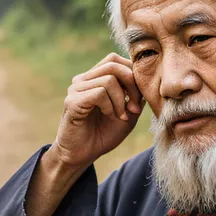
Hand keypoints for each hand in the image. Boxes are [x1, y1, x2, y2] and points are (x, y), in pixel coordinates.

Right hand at [49, 53, 144, 170]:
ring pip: (108, 79)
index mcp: (94, 79)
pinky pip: (99, 93)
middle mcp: (83, 80)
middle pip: (113, 64)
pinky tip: (109, 116)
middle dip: (131, 85)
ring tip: (120, 116)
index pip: (115, 60)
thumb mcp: (127, 113)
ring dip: (121, 100)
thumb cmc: (104, 134)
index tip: (139, 101)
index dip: (133, 75)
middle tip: (134, 108)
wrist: (83, 155)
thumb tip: (143, 79)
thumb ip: (135, 95)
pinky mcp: (72, 102)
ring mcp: (76, 89)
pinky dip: (110, 106)